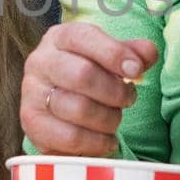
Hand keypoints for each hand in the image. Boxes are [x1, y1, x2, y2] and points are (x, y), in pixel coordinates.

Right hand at [21, 22, 158, 155]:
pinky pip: (71, 137)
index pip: (84, 37)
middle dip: (115, 92)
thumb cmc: (90, 77)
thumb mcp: (111, 59)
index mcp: (59, 38)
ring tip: (115, 120)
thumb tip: (148, 53)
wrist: (59, 108)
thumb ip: (133, 53)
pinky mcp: (33, 124)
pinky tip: (106, 140)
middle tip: (128, 99)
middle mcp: (40, 62)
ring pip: (79, 108)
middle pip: (82, 75)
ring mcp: (31, 93)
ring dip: (108, 119)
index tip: (137, 70)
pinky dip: (96, 142)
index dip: (114, 53)